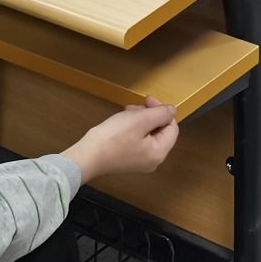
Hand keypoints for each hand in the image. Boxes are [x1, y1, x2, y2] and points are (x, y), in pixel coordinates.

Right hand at [64, 99, 178, 182]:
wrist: (88, 155)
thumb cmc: (115, 136)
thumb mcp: (141, 120)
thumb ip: (161, 114)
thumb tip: (172, 111)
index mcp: (159, 153)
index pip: (172, 128)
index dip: (163, 111)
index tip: (147, 100)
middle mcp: (152, 160)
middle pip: (160, 131)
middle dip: (150, 114)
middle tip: (136, 105)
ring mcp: (139, 161)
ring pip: (148, 134)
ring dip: (140, 119)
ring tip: (127, 112)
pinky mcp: (127, 159)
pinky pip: (138, 140)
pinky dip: (133, 127)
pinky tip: (121, 121)